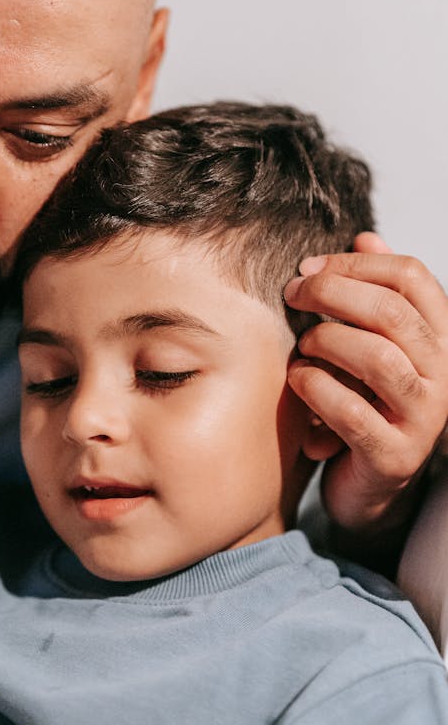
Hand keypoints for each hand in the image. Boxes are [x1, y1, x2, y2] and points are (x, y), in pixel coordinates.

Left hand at [284, 233, 447, 549]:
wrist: (365, 487)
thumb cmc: (362, 404)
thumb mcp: (370, 345)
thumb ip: (373, 296)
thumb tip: (365, 237)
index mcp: (440, 338)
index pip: (413, 277)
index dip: (356, 264)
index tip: (309, 267)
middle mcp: (443, 375)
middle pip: (392, 312)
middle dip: (333, 293)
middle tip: (292, 294)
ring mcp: (424, 418)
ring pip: (378, 358)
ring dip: (327, 342)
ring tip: (302, 347)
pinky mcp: (394, 456)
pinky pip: (353, 413)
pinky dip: (316, 390)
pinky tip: (298, 382)